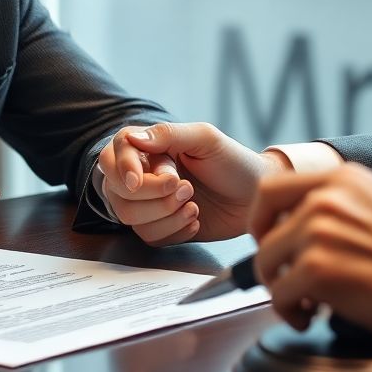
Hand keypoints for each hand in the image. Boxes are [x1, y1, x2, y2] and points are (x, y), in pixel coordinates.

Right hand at [98, 122, 289, 245]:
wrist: (257, 197)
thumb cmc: (234, 162)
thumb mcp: (205, 139)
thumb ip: (168, 134)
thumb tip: (131, 138)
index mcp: (150, 148)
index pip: (114, 155)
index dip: (122, 169)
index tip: (137, 180)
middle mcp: (144, 176)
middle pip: (117, 192)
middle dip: (151, 195)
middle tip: (186, 188)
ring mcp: (151, 204)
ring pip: (130, 218)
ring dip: (164, 214)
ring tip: (193, 204)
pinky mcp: (162, 228)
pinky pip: (150, 237)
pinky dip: (173, 230)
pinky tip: (194, 219)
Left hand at [249, 163, 371, 339]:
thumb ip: (343, 204)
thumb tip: (305, 222)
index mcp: (341, 178)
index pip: (269, 187)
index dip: (261, 220)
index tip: (269, 240)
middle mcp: (325, 199)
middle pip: (264, 233)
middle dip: (274, 264)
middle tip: (291, 282)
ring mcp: (320, 233)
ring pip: (268, 265)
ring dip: (281, 291)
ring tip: (308, 304)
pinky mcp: (319, 270)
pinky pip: (280, 295)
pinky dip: (290, 313)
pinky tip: (313, 316)